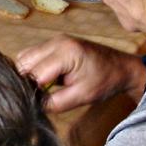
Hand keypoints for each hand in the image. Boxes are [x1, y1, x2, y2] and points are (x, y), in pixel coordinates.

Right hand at [16, 35, 145, 111]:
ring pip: (25, 57)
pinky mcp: (54, 42)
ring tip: (41, 88)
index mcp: (66, 53)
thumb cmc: (105, 82)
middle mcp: (56, 41)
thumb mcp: (80, 97)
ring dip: (28, 74)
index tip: (35, 104)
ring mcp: (54, 39)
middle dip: (26, 81)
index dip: (32, 91)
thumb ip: (54, 103)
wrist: (121, 67)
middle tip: (37, 97)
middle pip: (24, 62)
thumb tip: (31, 105)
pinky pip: (32, 54)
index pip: (35, 74)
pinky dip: (32, 67)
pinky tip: (44, 80)